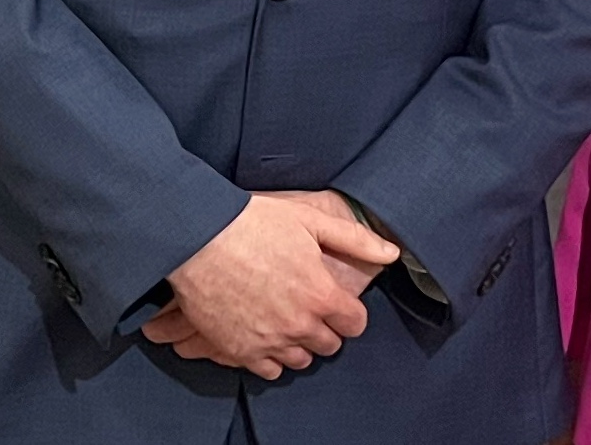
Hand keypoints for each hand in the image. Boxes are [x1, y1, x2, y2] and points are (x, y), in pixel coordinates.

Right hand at [140, 193, 396, 378]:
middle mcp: (300, 325)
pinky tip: (265, 333)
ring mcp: (270, 342)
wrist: (199, 238)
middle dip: (324, 326)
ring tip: (284, 317)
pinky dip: (272, 356)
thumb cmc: (254, 224)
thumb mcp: (310, 220)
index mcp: (322, 295)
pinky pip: (270, 370)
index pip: (356, 324)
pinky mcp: (241, 351)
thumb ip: (355, 240)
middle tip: (307, 304)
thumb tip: (392, 252)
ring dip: (299, 343)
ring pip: (301, 360)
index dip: (348, 312)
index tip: (335, 301)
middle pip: (329, 345)